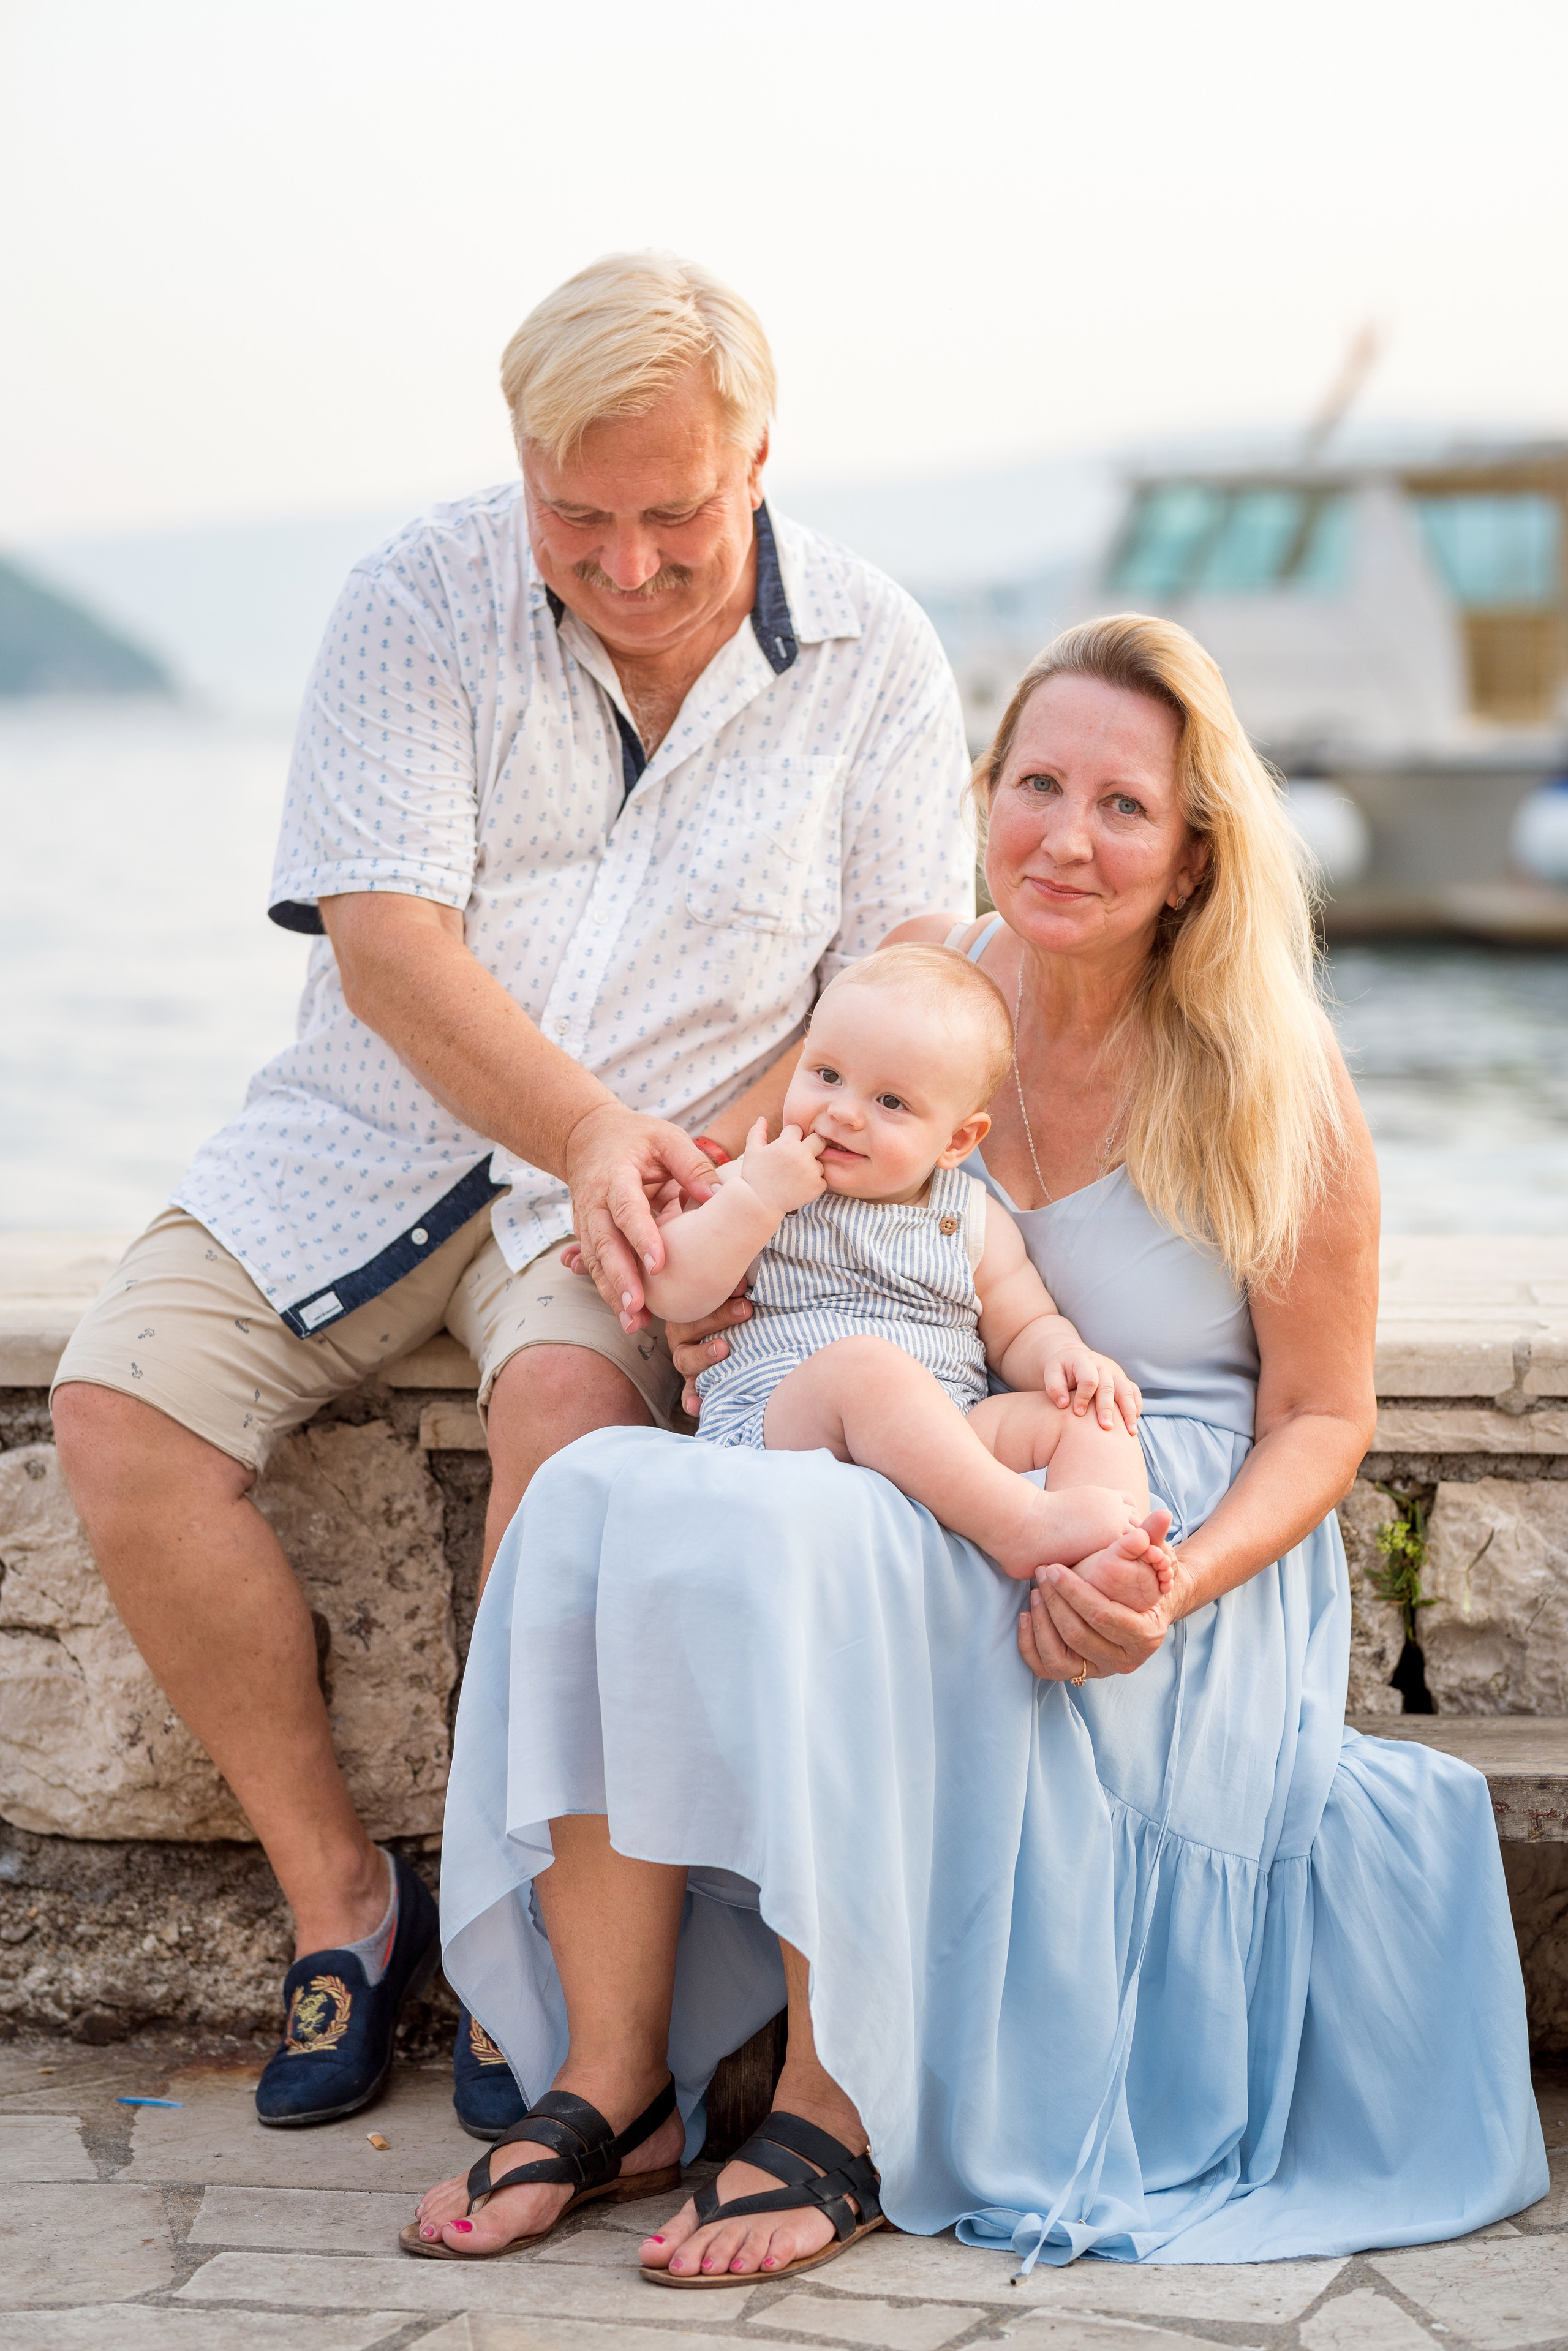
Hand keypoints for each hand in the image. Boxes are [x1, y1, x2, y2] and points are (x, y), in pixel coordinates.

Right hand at [562, 1104, 720, 1331]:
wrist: (587, 1137)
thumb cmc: (636, 1137)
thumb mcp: (666, 1138)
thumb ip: (692, 1164)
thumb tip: (718, 1196)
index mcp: (615, 1175)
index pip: (627, 1208)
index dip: (641, 1236)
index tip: (658, 1263)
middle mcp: (595, 1202)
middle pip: (604, 1243)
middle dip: (620, 1277)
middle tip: (637, 1306)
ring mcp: (587, 1221)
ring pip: (597, 1261)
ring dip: (613, 1293)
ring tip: (633, 1323)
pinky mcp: (589, 1235)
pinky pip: (597, 1266)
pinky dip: (609, 1291)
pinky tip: (626, 1316)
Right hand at [665, 1283, 752, 1415]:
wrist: (733, 1330)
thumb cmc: (733, 1307)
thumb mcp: (731, 1294)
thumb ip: (735, 1286)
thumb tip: (745, 1280)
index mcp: (687, 1310)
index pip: (696, 1300)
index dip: (718, 1292)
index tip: (744, 1288)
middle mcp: (683, 1336)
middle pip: (691, 1328)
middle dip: (719, 1318)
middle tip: (744, 1310)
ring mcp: (687, 1361)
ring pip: (687, 1360)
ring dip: (704, 1356)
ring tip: (724, 1350)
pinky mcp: (694, 1383)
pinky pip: (689, 1393)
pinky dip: (693, 1400)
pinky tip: (698, 1405)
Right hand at [737, 1117, 824, 1216]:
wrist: (758, 1203)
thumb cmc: (753, 1176)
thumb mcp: (751, 1151)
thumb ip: (757, 1132)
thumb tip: (762, 1118)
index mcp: (787, 1142)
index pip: (798, 1129)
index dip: (791, 1137)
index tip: (785, 1148)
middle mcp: (802, 1154)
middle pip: (819, 1140)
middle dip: (811, 1146)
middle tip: (799, 1158)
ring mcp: (811, 1171)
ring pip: (821, 1162)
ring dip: (812, 1167)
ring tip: (796, 1176)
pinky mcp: (816, 1186)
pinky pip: (823, 1180)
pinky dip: (814, 1183)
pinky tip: (800, 1186)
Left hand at [1017, 1545, 1189, 1683]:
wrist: (1142, 1609)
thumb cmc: (1145, 1579)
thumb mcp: (1153, 1559)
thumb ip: (1153, 1537)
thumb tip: (1163, 1513)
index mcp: (1146, 1635)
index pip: (1104, 1616)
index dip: (1075, 1592)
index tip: (1054, 1568)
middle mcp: (1124, 1660)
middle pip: (1078, 1636)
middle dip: (1055, 1603)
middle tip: (1041, 1574)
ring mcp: (1100, 1670)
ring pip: (1060, 1657)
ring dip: (1042, 1622)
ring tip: (1034, 1592)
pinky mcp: (1079, 1674)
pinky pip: (1046, 1668)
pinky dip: (1031, 1644)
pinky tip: (1026, 1616)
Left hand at [1042, 1347, 1141, 1432]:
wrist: (1074, 1358)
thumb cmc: (1061, 1370)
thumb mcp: (1052, 1372)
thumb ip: (1055, 1387)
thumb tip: (1063, 1404)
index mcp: (1085, 1361)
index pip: (1089, 1379)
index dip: (1084, 1397)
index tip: (1078, 1413)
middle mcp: (1104, 1366)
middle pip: (1109, 1388)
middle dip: (1107, 1409)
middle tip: (1106, 1428)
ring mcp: (1116, 1373)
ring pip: (1127, 1391)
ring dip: (1129, 1412)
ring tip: (1130, 1432)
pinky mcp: (1123, 1381)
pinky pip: (1135, 1393)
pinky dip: (1136, 1408)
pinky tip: (1133, 1424)